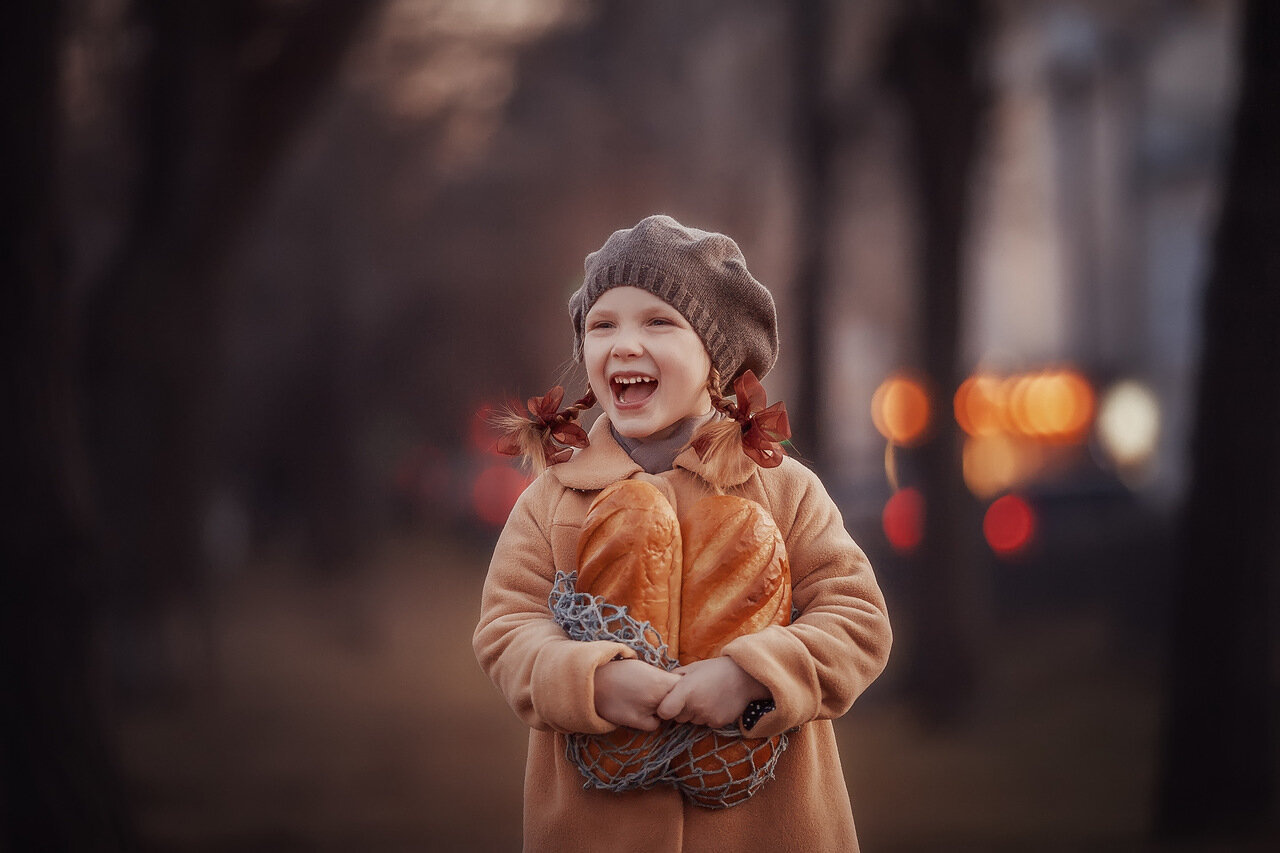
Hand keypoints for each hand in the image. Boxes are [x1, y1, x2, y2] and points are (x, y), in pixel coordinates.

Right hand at [593, 658, 681, 730]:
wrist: (594, 682)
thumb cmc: (619, 672)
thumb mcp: (644, 668)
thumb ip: (662, 678)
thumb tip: (676, 684)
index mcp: (660, 680)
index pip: (684, 688)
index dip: (682, 689)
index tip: (677, 689)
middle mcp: (657, 696)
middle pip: (679, 703)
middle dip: (674, 701)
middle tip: (662, 696)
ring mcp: (647, 710)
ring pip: (668, 716)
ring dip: (662, 711)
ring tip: (647, 703)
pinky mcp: (636, 721)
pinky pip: (654, 725)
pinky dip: (650, 721)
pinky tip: (640, 712)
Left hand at [655, 657, 769, 728]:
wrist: (744, 677)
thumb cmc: (715, 669)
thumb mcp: (692, 668)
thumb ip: (675, 677)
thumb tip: (661, 686)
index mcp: (686, 690)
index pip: (664, 712)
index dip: (663, 709)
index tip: (668, 704)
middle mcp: (695, 705)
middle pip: (678, 718)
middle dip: (681, 710)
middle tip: (692, 697)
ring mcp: (707, 716)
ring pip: (692, 721)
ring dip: (695, 713)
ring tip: (706, 698)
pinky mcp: (718, 723)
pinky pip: (706, 724)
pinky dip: (708, 717)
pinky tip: (715, 704)